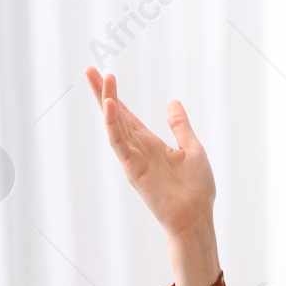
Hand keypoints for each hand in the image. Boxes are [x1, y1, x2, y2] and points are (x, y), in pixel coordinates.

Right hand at [83, 66, 215, 236]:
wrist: (196, 216)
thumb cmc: (196, 189)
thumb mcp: (192, 147)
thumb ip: (179, 126)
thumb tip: (172, 102)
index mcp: (150, 143)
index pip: (126, 114)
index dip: (115, 95)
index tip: (104, 74)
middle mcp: (137, 149)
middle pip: (114, 115)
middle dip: (102, 92)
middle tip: (89, 69)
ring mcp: (133, 159)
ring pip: (114, 125)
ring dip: (106, 101)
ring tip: (101, 78)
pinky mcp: (133, 169)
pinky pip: (119, 143)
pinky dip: (112, 125)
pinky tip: (109, 105)